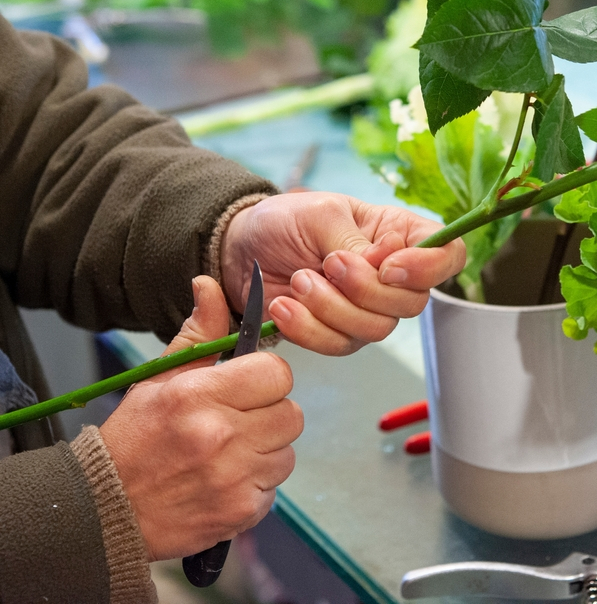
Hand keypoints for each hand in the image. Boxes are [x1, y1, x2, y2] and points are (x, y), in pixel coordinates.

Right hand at [100, 276, 302, 560]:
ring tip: (227, 453)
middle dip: (269, 414)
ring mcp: (233, 477)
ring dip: (265, 451)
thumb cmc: (134, 439)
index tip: (248, 386)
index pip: (276, 373)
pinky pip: (274, 487)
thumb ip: (198, 333)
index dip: (266, 377)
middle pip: (291, 413)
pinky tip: (224, 480)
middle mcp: (221, 435)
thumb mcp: (159, 379)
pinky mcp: (241, 511)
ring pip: (286, 452)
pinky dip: (255, 485)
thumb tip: (210, 284)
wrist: (105, 511)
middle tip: (237, 421)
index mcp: (199, 395)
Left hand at [219, 192, 465, 354]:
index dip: (429, 268)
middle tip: (328, 264)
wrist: (239, 248)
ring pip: (377, 329)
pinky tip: (283, 307)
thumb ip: (356, 242)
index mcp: (400, 234)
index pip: (448, 255)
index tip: (388, 265)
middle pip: (413, 302)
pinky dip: (309, 329)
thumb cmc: (285, 221)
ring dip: (332, 309)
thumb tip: (384, 266)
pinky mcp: (338, 332)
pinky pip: (339, 345)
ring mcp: (367, 308)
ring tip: (298, 282)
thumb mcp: (321, 214)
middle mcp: (393, 276)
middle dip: (366, 290)